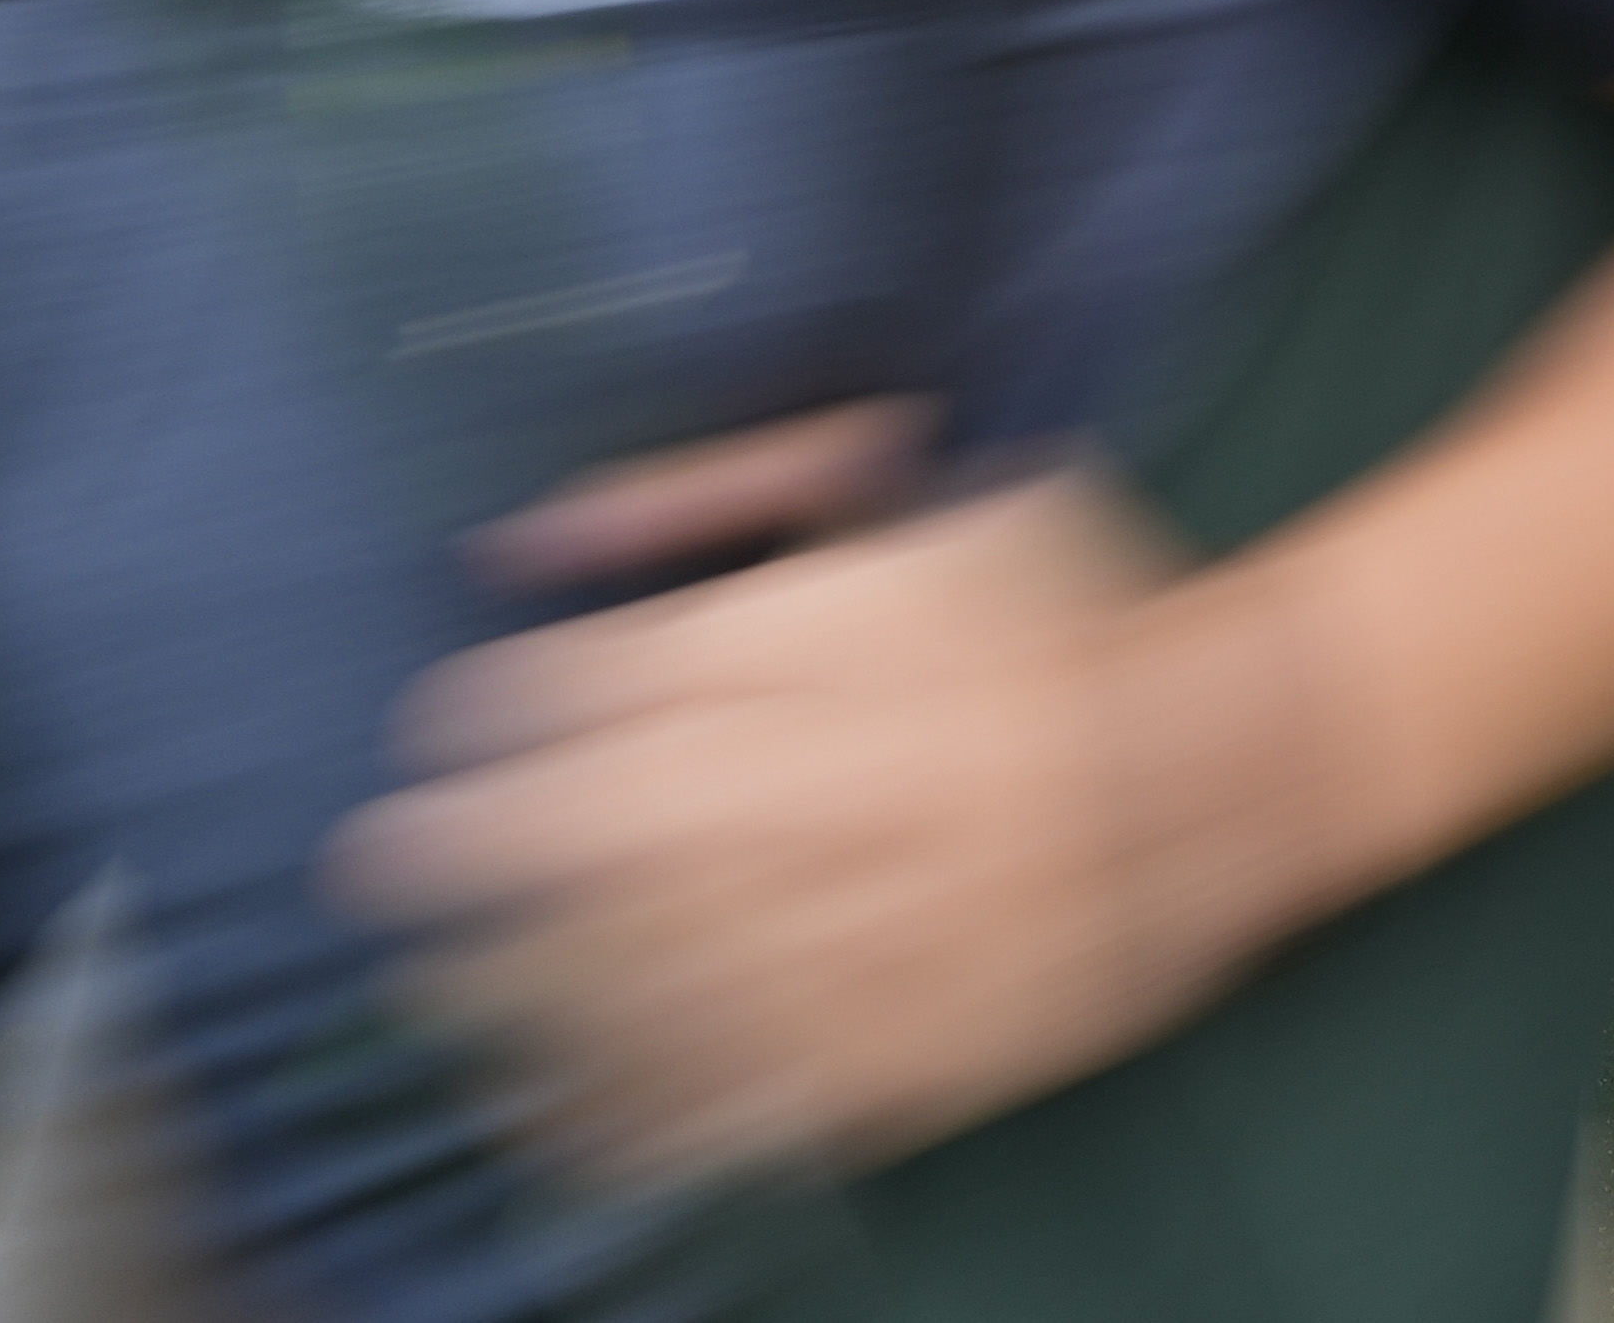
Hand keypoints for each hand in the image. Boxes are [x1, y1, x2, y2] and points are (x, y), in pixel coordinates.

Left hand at [338, 409, 1342, 1187]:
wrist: (1236, 761)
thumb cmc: (1063, 615)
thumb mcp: (913, 499)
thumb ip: (727, 495)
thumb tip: (534, 531)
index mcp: (852, 637)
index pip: (633, 675)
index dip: (510, 710)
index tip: (435, 730)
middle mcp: (855, 777)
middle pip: (624, 822)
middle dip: (479, 851)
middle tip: (376, 867)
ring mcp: (887, 918)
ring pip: (672, 966)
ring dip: (531, 986)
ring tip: (438, 995)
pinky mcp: (919, 1034)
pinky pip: (757, 1082)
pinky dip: (645, 1108)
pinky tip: (552, 1118)